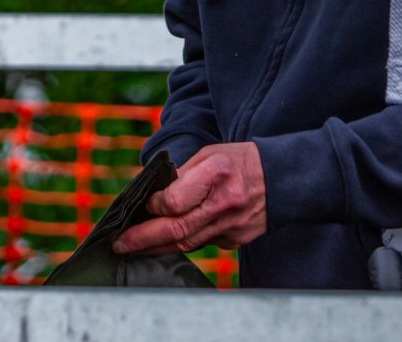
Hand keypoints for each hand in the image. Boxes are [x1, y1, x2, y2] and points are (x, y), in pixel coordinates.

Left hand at [112, 143, 267, 254]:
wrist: (282, 178)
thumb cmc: (241, 161)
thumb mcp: (211, 154)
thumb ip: (182, 176)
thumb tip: (153, 197)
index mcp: (217, 173)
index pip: (174, 202)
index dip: (154, 207)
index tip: (144, 206)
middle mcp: (225, 203)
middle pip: (176, 230)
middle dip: (142, 240)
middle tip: (119, 244)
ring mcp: (232, 226)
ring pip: (187, 243)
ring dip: (157, 247)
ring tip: (134, 247)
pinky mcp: (237, 240)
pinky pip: (203, 244)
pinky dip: (183, 243)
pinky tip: (167, 241)